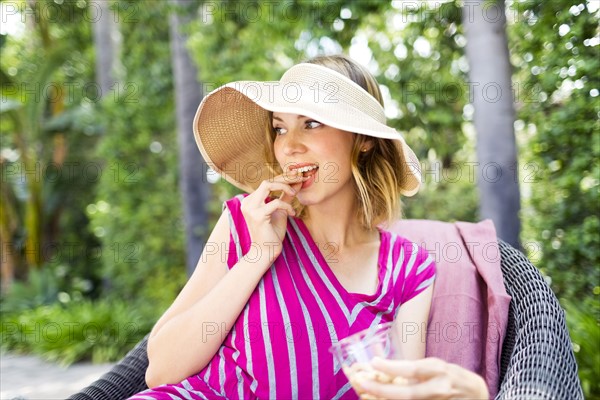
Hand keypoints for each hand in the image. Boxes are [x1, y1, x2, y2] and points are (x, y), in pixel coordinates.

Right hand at [240, 170, 305, 265]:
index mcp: (251, 200)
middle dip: (285, 178)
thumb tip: (297, 182)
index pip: (268, 183)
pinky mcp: (257, 216)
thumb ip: (287, 196)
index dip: (283, 177)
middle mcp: (248, 202)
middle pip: (267, 181)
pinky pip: (276, 202)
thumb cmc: (272, 233)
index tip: (297, 175)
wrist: (265, 252)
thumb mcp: (281, 211)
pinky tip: (292, 213)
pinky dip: (287, 206)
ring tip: (294, 193)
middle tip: (300, 178)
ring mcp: (250, 208)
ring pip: (268, 185)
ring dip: (285, 187)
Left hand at [356, 357, 488, 399]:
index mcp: (440, 370)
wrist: (478, 396)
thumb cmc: (455, 378)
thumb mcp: (439, 367)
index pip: (413, 369)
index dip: (392, 367)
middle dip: (383, 390)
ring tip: (367, 396)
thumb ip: (418, 369)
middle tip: (363, 384)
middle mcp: (440, 388)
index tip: (374, 363)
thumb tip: (387, 369)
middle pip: (408, 393)